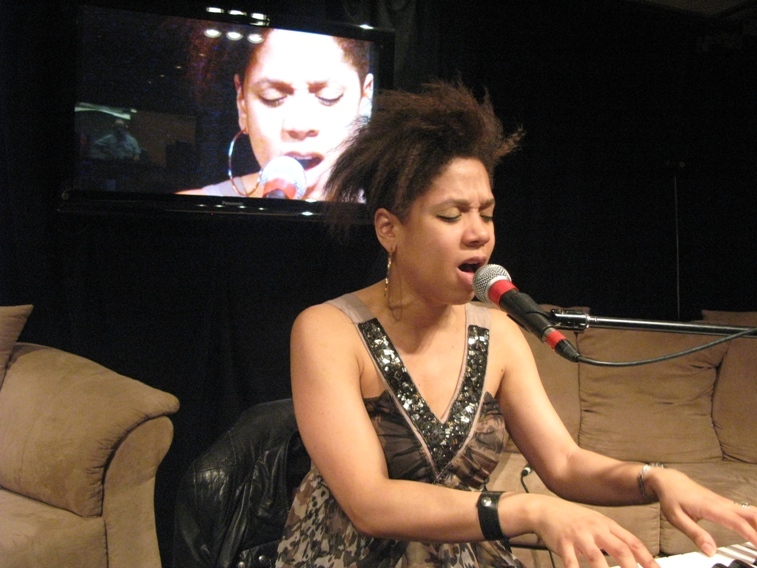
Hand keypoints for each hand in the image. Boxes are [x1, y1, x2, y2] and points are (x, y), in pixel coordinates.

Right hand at [526, 495, 659, 567]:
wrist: (545, 509)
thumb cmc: (573, 519)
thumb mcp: (596, 523)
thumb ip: (613, 537)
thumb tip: (634, 555)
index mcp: (607, 524)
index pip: (633, 542)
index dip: (648, 560)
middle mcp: (596, 529)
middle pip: (621, 550)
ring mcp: (579, 535)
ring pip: (597, 557)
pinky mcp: (563, 542)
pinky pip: (571, 561)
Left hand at [649, 468, 756, 555]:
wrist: (668, 480)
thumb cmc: (671, 498)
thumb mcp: (677, 518)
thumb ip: (695, 534)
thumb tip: (711, 551)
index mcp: (710, 507)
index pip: (736, 522)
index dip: (751, 534)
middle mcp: (720, 503)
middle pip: (749, 514)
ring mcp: (723, 501)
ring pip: (748, 511)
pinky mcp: (723, 502)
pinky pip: (743, 510)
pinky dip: (753, 520)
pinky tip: (756, 528)